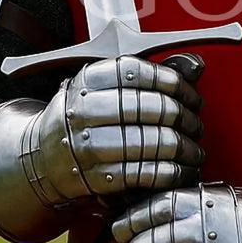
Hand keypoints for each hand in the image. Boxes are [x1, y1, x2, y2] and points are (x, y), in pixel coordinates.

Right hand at [24, 53, 203, 206]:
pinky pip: (145, 173)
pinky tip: (182, 170)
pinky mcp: (96, 177)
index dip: (177, 85)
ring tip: (195, 152)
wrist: (45, 158)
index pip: (142, 73)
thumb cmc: (87, 119)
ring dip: (184, 150)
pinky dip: (171, 173)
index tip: (193, 97)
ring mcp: (88, 145)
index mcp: (90, 80)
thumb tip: (196, 66)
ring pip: (153, 142)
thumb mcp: (109, 89)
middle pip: (153, 109)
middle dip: (185, 119)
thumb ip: (153, 76)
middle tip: (196, 126)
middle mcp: (85, 109)